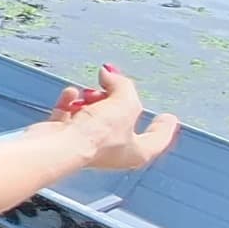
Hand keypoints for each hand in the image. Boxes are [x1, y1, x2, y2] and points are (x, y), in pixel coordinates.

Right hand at [50, 64, 179, 170]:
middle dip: (116, 99)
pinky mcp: (64, 137)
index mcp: (138, 152)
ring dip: (92, 99)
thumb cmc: (97, 136)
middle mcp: (113, 152)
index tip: (169, 117)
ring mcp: (87, 144)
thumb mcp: (125, 103)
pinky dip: (71, 101)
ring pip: (95, 114)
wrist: (59, 146)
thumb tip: (109, 74)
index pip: (158, 138)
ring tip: (89, 93)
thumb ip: (122, 85)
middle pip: (121, 118)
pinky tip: (71, 94)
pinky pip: (70, 113)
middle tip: (113, 84)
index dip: (164, 126)